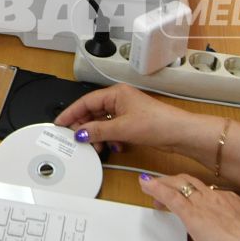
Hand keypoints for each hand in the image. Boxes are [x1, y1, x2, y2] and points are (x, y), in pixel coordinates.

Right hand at [54, 84, 204, 155]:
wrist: (180, 133)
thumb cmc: (158, 123)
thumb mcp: (122, 128)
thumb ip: (97, 130)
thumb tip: (79, 133)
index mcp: (116, 94)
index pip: (86, 102)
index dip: (71, 113)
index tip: (59, 123)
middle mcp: (120, 100)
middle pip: (93, 113)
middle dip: (85, 127)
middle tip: (77, 140)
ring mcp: (126, 112)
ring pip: (102, 123)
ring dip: (98, 136)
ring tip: (98, 147)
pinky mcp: (132, 123)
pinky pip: (112, 130)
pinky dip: (110, 139)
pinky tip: (114, 146)